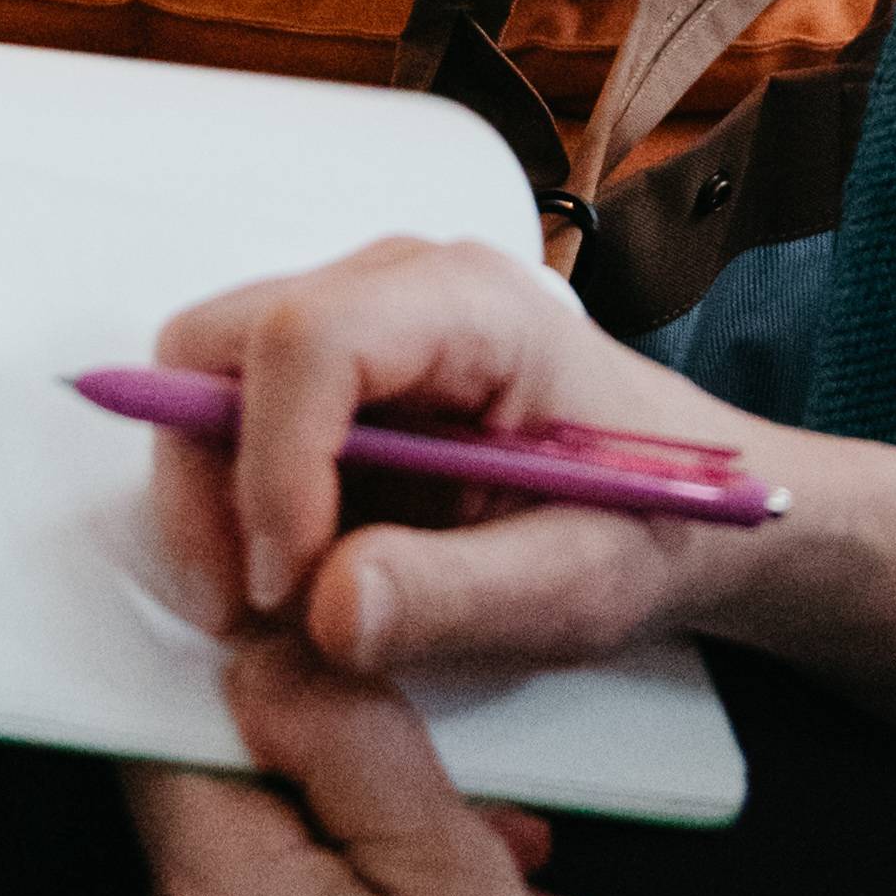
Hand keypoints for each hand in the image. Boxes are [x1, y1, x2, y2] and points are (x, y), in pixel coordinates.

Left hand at [119, 654, 657, 895]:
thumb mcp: (449, 870)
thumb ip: (347, 734)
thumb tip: (270, 647)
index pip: (173, 723)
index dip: (254, 676)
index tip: (326, 671)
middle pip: (241, 809)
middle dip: (368, 801)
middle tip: (493, 833)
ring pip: (278, 893)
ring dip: (391, 885)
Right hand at [138, 233, 789, 679]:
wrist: (687, 507)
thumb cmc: (650, 527)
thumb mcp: (578, 584)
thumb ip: (454, 594)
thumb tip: (320, 604)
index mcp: (473, 305)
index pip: (308, 339)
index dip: (269, 468)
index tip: (284, 591)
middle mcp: (398, 286)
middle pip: (220, 346)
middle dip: (212, 484)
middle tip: (254, 610)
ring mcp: (359, 322)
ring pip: (207, 384)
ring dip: (216, 504)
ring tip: (285, 608)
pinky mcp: (338, 376)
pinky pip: (234, 420)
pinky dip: (238, 507)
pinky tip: (300, 579)